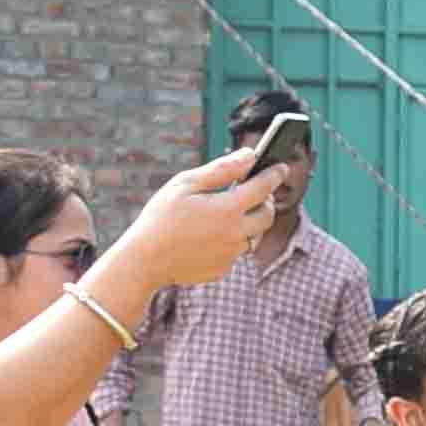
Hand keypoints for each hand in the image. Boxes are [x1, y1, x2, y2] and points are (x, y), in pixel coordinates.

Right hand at [101, 147, 275, 302]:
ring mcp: (231, 255)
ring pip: (253, 235)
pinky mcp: (223, 269)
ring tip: (225, 214)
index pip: (264, 188)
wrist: (143, 261)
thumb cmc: (160, 217)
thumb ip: (221, 169)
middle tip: (254, 193)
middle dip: (265, 201)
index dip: (275, 175)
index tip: (281, 167)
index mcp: (228, 209)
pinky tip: (207, 236)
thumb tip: (249, 156)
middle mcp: (236, 234)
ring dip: (248, 223)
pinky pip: (235, 252)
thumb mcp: (185, 185)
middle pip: (268, 215)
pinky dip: (229, 241)